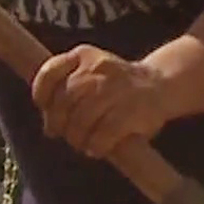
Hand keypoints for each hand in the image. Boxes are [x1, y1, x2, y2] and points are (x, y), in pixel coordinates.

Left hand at [31, 45, 174, 158]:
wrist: (161, 84)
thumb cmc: (118, 85)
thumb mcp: (92, 70)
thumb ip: (68, 86)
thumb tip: (48, 121)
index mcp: (84, 55)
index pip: (50, 71)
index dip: (41, 94)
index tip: (44, 107)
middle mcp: (99, 68)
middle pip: (64, 101)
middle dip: (59, 123)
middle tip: (64, 134)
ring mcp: (116, 89)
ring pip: (81, 120)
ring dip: (77, 138)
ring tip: (82, 143)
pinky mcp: (131, 111)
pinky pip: (102, 135)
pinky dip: (96, 146)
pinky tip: (97, 148)